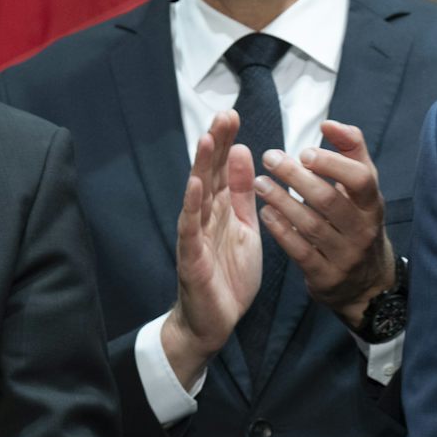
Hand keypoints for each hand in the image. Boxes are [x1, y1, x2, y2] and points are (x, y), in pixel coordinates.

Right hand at [159, 110, 260, 383]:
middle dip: (215, 144)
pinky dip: (191, 207)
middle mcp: (204, 216)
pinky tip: (195, 187)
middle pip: (208, 174)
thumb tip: (243, 151)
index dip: (226, 141)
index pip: (222, 168)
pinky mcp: (191, 257)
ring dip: (201, 167)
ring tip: (207, 140)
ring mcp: (195, 235)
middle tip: (223, 114)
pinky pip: (190, 229)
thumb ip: (243, 193)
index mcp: (221, 209)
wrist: (214, 321)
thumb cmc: (229, 274)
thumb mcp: (245, 227)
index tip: (232, 114)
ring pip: (197, 196)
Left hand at [254, 120, 395, 328]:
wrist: (366, 282)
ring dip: (281, 201)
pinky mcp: (326, 276)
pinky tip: (265, 213)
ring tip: (260, 182)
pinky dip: (281, 230)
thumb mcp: (363, 189)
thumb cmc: (357, 220)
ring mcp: (346, 256)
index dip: (332, 163)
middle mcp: (363, 230)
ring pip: (311, 225)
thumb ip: (351, 151)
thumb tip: (329, 123)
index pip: (360, 179)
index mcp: (372, 204)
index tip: (304, 150)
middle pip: (329, 200)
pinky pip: (300, 251)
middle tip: (270, 158)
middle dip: (296, 176)